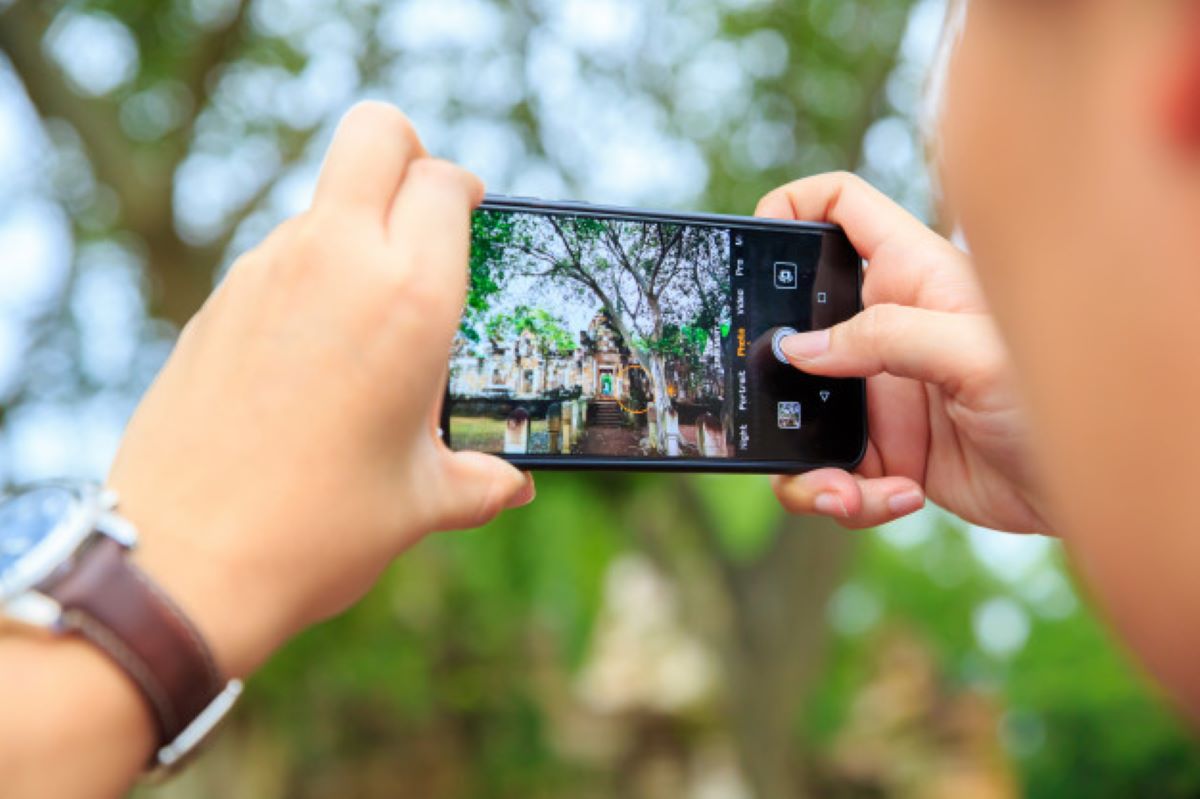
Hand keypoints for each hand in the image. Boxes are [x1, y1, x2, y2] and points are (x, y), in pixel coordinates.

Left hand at [108, 103, 534, 677]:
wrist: (184, 563)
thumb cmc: (318, 530)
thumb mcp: (422, 502)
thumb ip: (480, 481)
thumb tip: (514, 484)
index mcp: (409, 298)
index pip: (445, 180)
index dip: (465, 191)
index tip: (472, 222)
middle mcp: (336, 262)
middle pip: (376, 133)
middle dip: (409, 153)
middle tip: (424, 216)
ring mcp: (265, 273)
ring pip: (323, 198)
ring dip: (357, 225)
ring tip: (371, 314)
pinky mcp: (219, 301)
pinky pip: (279, 253)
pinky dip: (310, 273)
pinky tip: (316, 353)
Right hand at [757, 173, 1048, 532]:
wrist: (1094, 487)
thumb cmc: (1063, 394)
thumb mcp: (974, 353)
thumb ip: (885, 339)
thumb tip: (799, 351)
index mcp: (910, 278)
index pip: (841, 209)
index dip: (792, 208)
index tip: (752, 246)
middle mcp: (885, 332)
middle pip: (795, 326)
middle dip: (771, 373)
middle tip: (765, 405)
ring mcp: (880, 394)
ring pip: (799, 417)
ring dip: (806, 465)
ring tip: (844, 492)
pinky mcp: (883, 453)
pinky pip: (831, 474)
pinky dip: (845, 498)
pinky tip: (896, 499)